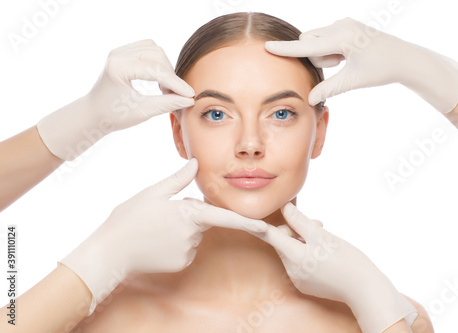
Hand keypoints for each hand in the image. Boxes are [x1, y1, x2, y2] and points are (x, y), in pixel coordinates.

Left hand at [37, 39, 194, 160]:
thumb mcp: (142, 112)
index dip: (175, 83)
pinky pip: (149, 49)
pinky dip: (159, 63)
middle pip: (157, 55)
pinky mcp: (124, 52)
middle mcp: (117, 54)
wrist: (94, 113)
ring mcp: (120, 50)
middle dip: (171, 75)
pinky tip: (159, 79)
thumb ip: (167, 104)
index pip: (155, 69)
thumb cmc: (114, 116)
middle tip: (176, 95)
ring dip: (166, 68)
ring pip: (155, 50)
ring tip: (166, 89)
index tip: (191, 94)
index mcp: (118, 67)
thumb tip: (189, 100)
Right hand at [59, 158, 267, 314]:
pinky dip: (176, 242)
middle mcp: (193, 235)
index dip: (248, 222)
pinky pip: (186, 248)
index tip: (266, 227)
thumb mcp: (153, 193)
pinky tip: (156, 240)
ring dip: (181, 228)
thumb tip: (194, 162)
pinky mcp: (180, 264)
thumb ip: (178, 179)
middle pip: (203, 220)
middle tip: (161, 212)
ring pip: (193, 234)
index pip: (225, 217)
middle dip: (190, 214)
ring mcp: (187, 252)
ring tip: (154, 226)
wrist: (110, 253)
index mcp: (189, 215)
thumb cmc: (129, 219)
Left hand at [256, 202, 416, 332]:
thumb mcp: (323, 236)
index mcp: (294, 256)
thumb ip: (300, 221)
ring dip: (304, 239)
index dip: (257, 222)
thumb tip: (285, 207)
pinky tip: (326, 251)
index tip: (243, 215)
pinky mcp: (307, 284)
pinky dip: (309, 252)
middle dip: (297, 229)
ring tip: (325, 236)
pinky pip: (301, 262)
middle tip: (317, 224)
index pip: (269, 235)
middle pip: (283, 241)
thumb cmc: (347, 261)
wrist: (366, 290)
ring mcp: (299, 279)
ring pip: (293, 250)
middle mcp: (291, 270)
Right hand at [265, 17, 457, 113]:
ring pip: (316, 40)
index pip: (307, 45)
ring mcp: (343, 23)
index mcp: (343, 37)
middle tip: (338, 65)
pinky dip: (330, 50)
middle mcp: (341, 25)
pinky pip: (325, 38)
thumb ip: (329, 89)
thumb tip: (309, 99)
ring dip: (324, 54)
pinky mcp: (345, 25)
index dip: (286, 48)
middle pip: (309, 40)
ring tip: (345, 61)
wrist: (403, 58)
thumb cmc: (381, 69)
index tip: (267, 45)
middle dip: (315, 56)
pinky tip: (347, 55)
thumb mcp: (353, 81)